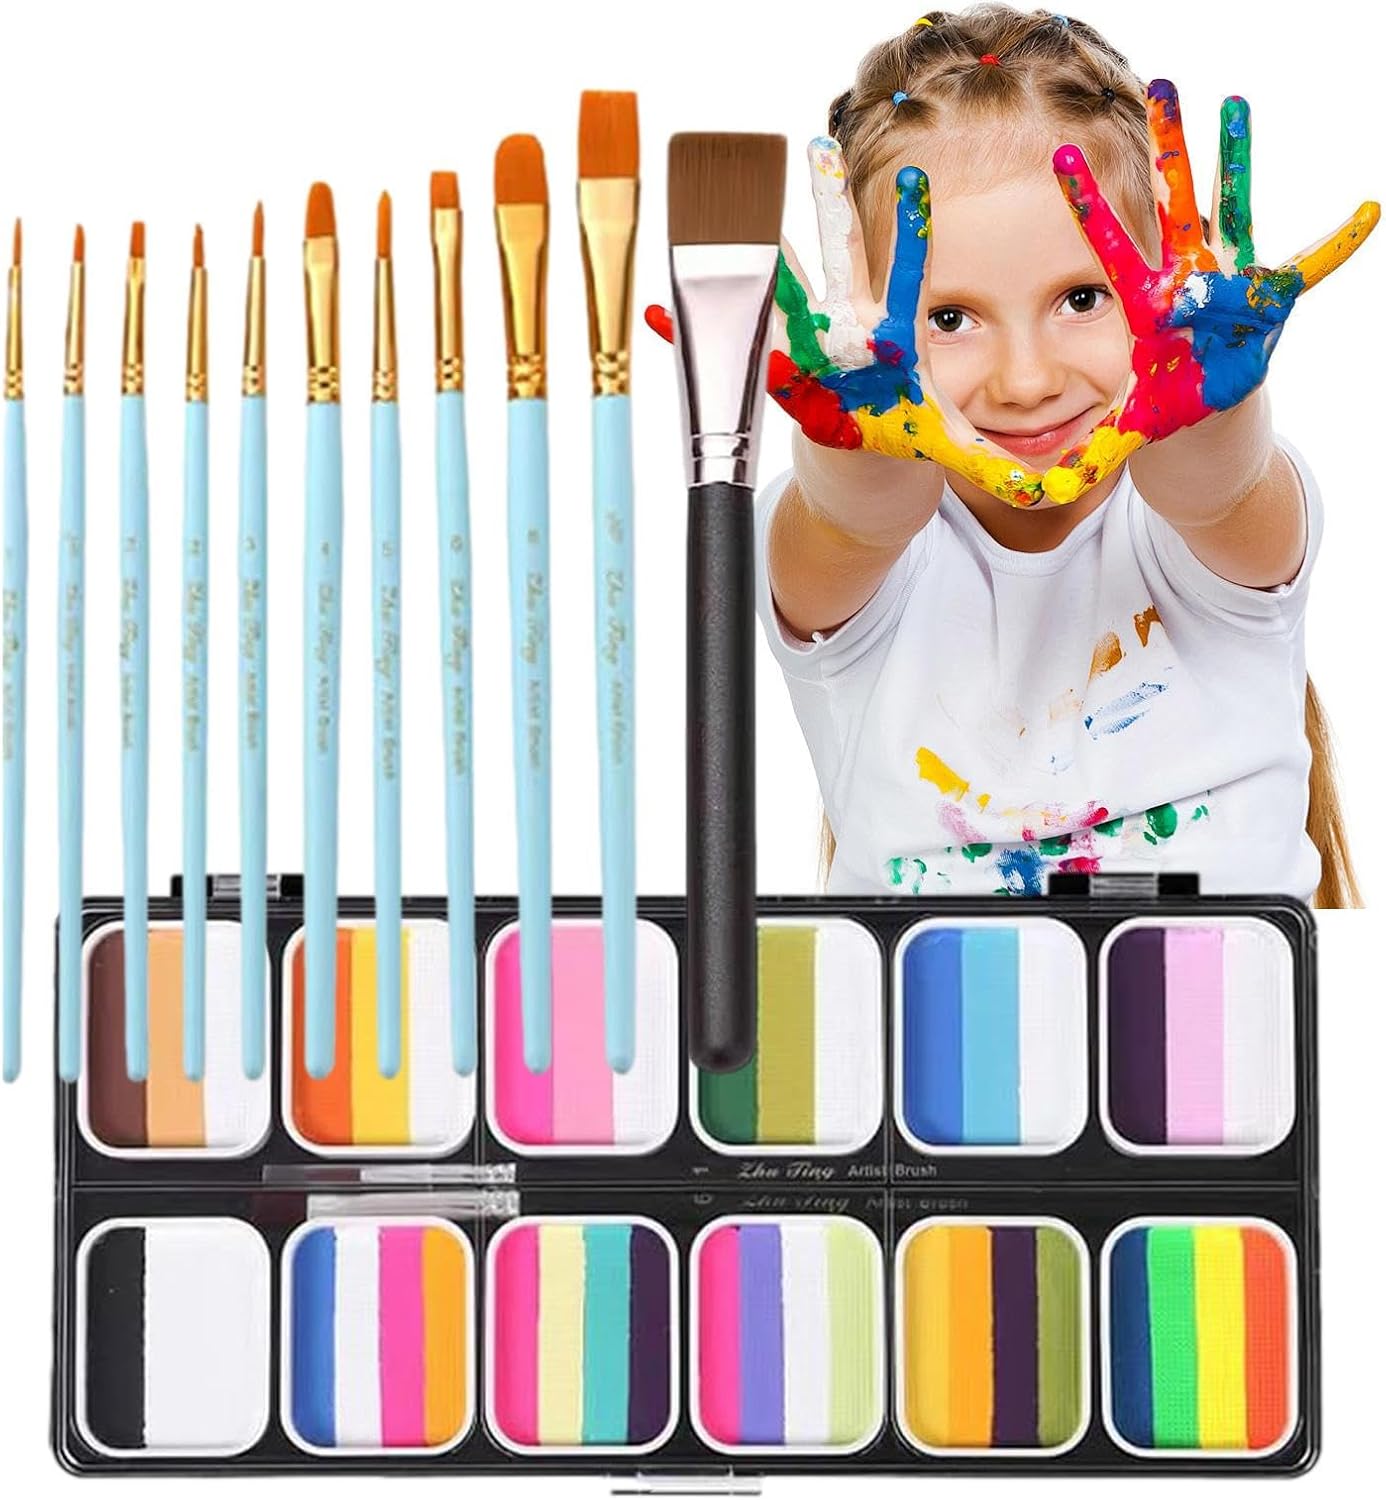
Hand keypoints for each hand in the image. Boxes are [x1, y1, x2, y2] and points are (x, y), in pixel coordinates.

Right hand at [648, 139, 1076, 508]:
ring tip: (714, 223)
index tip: (919, 183)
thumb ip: (985, 465)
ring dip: (745, 263)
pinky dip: (679, 338)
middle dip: (826, 217)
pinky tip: (649, 311)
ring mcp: (797, 357)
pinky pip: (719, 356)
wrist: (862, 481)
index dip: (908, 236)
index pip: (900, 280)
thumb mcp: (942, 452)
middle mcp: (840, 340)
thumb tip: (1034, 483)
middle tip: (820, 152)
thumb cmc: (902, 447)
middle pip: (834, 266)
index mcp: (886, 342)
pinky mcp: (764, 380)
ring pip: (772, 298)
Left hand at [1056, 79, 1379, 445]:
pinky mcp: (1271, 305)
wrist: (1207, 429)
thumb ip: (1098, 447)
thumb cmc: (1163, 417)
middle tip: (1162, 86)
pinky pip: (1309, 272)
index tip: (1063, 158)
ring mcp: (1231, 285)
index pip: (1111, 248)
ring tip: (1236, 104)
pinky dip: (1336, 247)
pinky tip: (1368, 212)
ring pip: (1233, 213)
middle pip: (1174, 206)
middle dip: (1170, 151)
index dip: (1089, 206)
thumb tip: (1053, 483)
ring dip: (1237, 162)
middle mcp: (1188, 281)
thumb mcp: (1128, 431)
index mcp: (1147, 306)